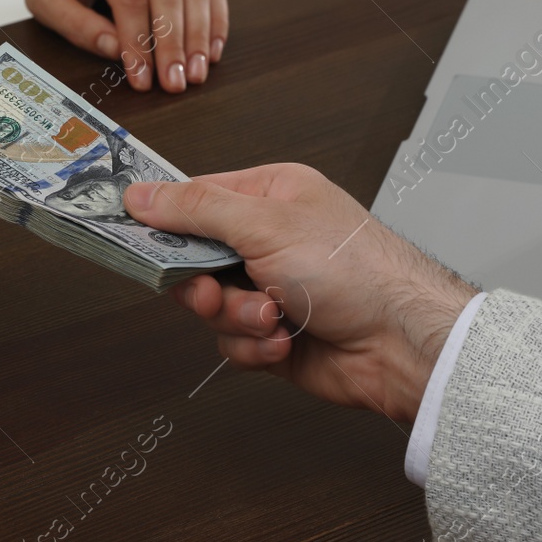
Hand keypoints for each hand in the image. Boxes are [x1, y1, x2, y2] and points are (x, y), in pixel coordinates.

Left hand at [18, 0, 229, 94]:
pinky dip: (215, 21)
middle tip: (174, 83)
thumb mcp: (46, 1)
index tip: (141, 79)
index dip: (138, 40)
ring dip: (199, 36)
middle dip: (173, 43)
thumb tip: (116, 50)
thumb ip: (76, 25)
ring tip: (195, 75)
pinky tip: (211, 52)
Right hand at [123, 164, 476, 423]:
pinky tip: (284, 341)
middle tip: (219, 290)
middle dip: (205, 284)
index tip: (139, 240)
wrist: (401, 344)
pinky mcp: (275, 334)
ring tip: (272, 318)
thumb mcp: (266, 224)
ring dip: (237, 318)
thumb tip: (143, 194)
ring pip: (212, 307)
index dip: (166, 222)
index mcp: (271, 196)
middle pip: (196, 259)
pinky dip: (254, 346)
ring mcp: (273, 288)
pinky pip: (234, 342)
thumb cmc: (358, 272)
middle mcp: (271, 239)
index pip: (197, 198)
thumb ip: (197, 209)